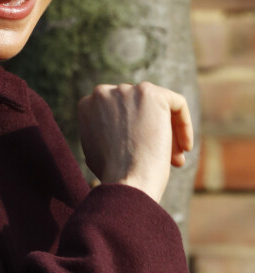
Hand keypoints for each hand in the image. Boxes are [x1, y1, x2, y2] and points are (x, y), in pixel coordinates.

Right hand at [78, 82, 193, 202]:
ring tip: (175, 159)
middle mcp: (103, 92)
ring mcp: (126, 90)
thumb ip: (103, 131)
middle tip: (164, 159)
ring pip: (157, 107)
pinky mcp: (150, 93)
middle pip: (137, 107)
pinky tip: (184, 148)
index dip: (132, 133)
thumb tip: (117, 130)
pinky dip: (184, 124)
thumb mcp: (95, 149)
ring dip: (168, 132)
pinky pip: (176, 103)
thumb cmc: (113, 175)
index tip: (142, 154)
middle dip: (151, 131)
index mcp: (87, 104)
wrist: (127, 182)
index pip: (117, 111)